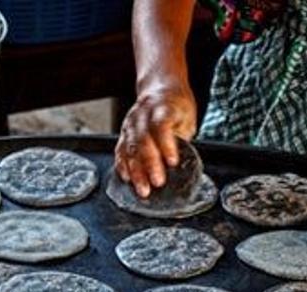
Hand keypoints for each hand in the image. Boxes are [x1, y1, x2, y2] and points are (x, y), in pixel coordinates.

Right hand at [114, 79, 197, 197]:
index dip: (166, 144)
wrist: (158, 88)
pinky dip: (123, 166)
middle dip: (150, 164)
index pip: (162, 125)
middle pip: (143, 140)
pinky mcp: (124, 133)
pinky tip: (127, 179)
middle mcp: (143, 114)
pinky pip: (120, 151)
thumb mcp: (187, 117)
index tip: (173, 162)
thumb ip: (182, 137)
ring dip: (136, 171)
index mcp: (163, 107)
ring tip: (143, 189)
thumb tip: (180, 162)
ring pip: (130, 148)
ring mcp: (130, 124)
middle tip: (157, 182)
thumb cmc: (176, 106)